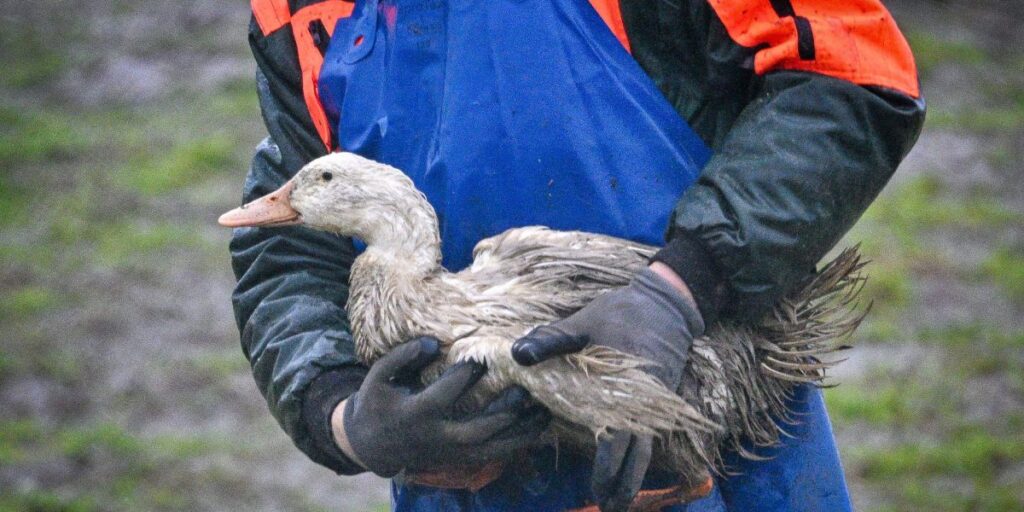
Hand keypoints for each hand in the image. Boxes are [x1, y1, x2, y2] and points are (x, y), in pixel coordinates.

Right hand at [332, 337, 549, 476]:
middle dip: (502, 412)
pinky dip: (518, 443)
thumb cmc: (378, 401)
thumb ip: (402, 356)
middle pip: (475, 431)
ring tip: (544, 411)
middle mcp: (435, 438)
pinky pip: (494, 456)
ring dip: (519, 433)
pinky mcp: (460, 460)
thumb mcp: (378, 376)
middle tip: (524, 389)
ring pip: (491, 449)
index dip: (462, 377)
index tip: (482, 358)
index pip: (442, 397)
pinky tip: (538, 427)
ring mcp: (450, 453)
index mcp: (414, 415)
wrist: (373, 445)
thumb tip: (432, 342)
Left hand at [511, 265, 703, 511]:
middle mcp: (643, 403)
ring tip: (620, 501)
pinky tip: (629, 470)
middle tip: (608, 507)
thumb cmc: (621, 312)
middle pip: (638, 453)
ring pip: (647, 448)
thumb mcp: (584, 321)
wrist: (666, 302)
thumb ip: (552, 340)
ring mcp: (654, 403)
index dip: (609, 467)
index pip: (618, 438)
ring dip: (634, 475)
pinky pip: (650, 435)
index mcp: (623, 389)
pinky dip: (639, 456)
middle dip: (623, 483)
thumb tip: (518, 355)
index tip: (598, 490)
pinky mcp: (657, 400)